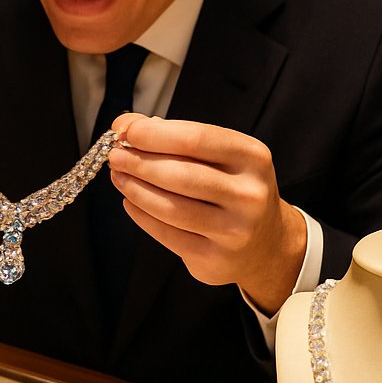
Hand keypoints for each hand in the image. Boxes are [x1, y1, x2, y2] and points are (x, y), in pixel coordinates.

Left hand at [108, 114, 306, 313]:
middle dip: (139, 162)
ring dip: (135, 189)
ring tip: (118, 176)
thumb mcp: (218, 157)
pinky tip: (130, 202)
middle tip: (115, 156)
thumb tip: (125, 124)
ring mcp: (234, 230)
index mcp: (252, 158)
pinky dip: (141, 215)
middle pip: (181, 174)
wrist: (266, 243)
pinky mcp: (215, 258)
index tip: (126, 130)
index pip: (196, 139)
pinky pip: (167, 234)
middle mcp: (249, 194)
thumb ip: (175, 136)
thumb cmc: (231, 188)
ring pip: (171, 207)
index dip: (155, 134)